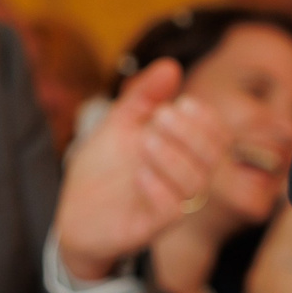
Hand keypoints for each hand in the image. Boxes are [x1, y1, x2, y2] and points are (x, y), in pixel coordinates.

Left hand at [56, 58, 225, 280]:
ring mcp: (169, 205)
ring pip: (196, 183)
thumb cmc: (102, 168)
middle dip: (191, 132)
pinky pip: (172, 211)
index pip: (218, 137)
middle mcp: (182, 179)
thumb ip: (144, 96)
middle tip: (159, 116)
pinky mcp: (151, 227)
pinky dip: (160, 188)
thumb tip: (170, 65)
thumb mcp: (119, 123)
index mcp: (183, 153)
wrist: (73, 212)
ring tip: (145, 141)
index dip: (208, 119)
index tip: (181, 102)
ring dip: (174, 156)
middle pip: (213, 158)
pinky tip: (140, 174)